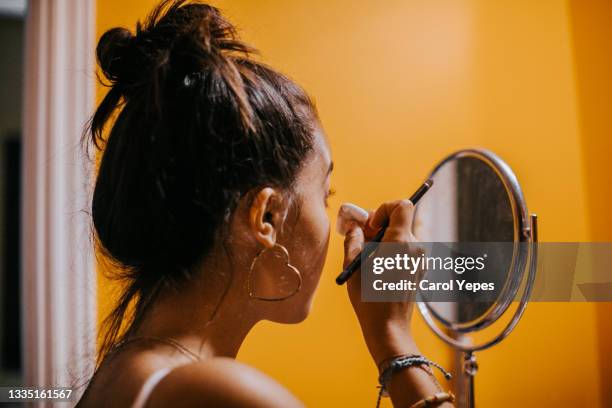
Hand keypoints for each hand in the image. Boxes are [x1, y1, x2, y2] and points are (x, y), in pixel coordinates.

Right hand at [343, 199, 422, 365]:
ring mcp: (421, 260)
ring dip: (385, 241)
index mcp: (400, 242)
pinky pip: (406, 250)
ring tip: (369, 259)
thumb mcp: (353, 265)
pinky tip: (380, 270)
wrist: (388, 328)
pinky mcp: (420, 270)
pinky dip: (393, 252)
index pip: (403, 205)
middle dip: (380, 226)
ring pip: (402, 236)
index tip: (372, 225)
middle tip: (363, 241)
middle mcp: (416, 248)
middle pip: (401, 221)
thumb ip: (354, 239)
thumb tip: (356, 227)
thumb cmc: (369, 298)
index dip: (384, 209)